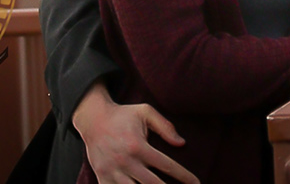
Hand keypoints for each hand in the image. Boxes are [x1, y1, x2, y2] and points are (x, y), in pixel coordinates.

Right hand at [74, 81, 197, 183]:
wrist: (92, 119)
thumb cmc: (123, 115)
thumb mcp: (145, 112)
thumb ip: (165, 126)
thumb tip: (182, 143)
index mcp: (139, 146)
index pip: (167, 166)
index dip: (184, 176)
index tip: (196, 182)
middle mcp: (126, 161)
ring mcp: (112, 172)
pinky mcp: (102, 177)